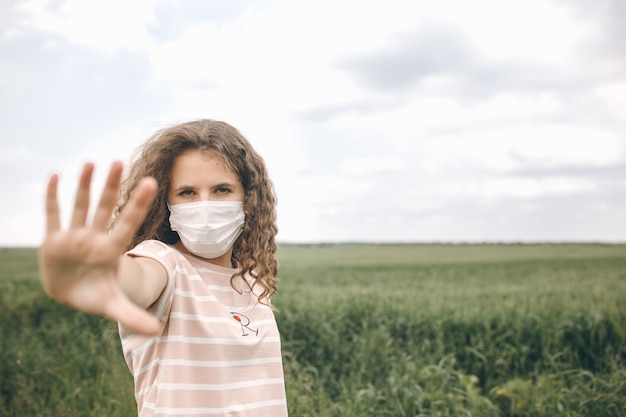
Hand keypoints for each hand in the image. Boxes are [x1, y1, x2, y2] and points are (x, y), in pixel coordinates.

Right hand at [39, 161, 160, 334]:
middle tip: (119, 161)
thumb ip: (133, 316)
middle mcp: (94, 238)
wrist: (73, 295)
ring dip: (83, 185)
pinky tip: (56, 176)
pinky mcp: (54, 240)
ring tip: (91, 162)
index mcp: (110, 250)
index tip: (150, 182)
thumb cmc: (96, 296)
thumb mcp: (113, 306)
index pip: (127, 222)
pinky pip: (53, 215)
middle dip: (110, 186)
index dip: (137, 204)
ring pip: (80, 206)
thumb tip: (156, 331)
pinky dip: (53, 198)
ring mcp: (74, 236)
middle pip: (104, 207)